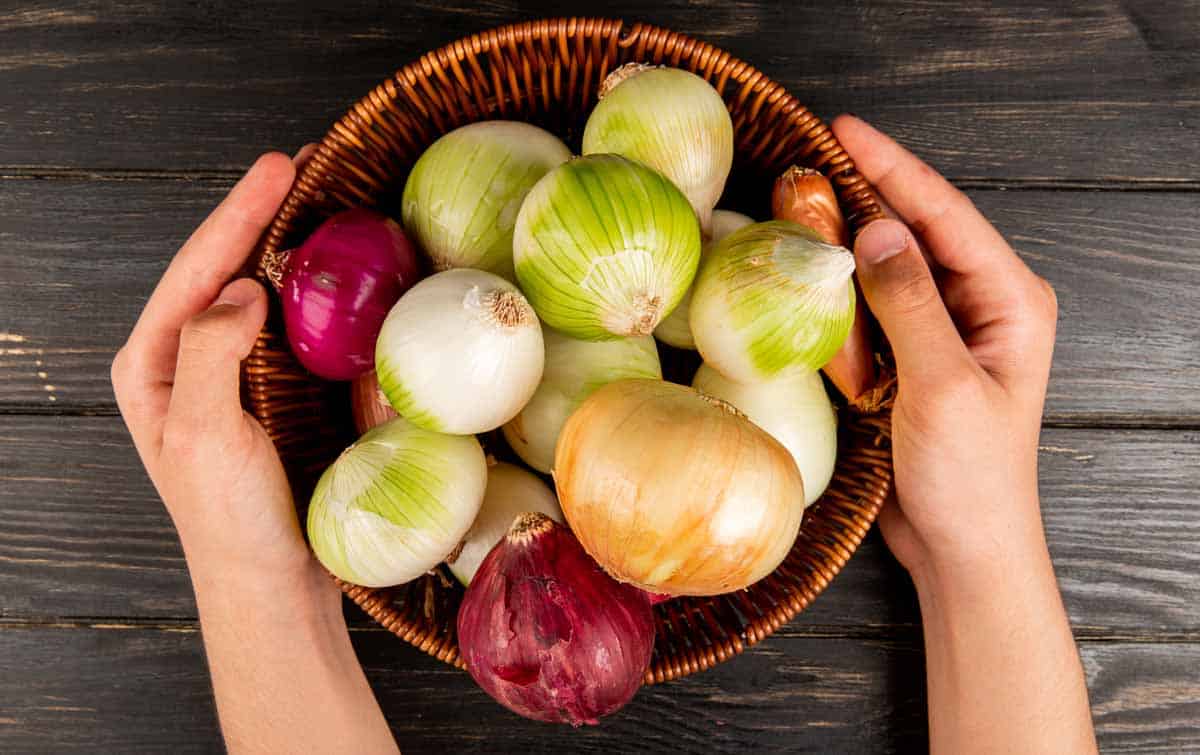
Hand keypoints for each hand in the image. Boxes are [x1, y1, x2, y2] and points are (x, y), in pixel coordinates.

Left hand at [112, 149, 326, 591]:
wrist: (271, 581)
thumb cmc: (229, 521)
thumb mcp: (204, 437)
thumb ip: (210, 356)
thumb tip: (243, 288)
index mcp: (154, 363)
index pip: (197, 269)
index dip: (239, 213)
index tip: (280, 167)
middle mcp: (187, 357)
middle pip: (224, 265)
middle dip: (263, 213)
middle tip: (309, 164)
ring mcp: (233, 372)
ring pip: (262, 289)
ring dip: (293, 242)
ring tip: (328, 197)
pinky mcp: (273, 390)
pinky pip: (295, 325)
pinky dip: (318, 289)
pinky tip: (343, 267)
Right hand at [831, 116, 1059, 588]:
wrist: (963, 547)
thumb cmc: (970, 476)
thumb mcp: (943, 385)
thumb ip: (911, 304)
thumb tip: (877, 230)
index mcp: (1011, 300)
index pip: (947, 214)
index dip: (894, 167)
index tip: (844, 130)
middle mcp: (982, 304)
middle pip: (919, 229)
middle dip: (866, 192)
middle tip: (807, 161)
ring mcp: (945, 330)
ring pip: (891, 265)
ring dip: (847, 239)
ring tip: (798, 205)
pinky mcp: (911, 356)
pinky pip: (873, 306)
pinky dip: (841, 288)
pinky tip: (807, 272)